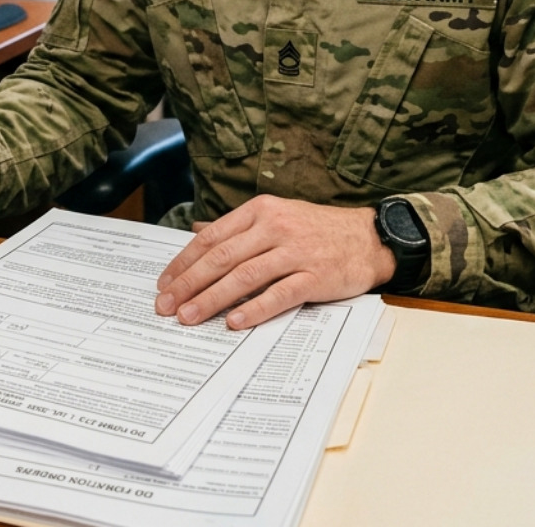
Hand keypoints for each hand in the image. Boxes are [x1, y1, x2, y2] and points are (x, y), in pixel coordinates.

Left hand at [154, 195, 395, 329]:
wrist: (370, 238)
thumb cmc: (319, 229)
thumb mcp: (277, 215)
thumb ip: (237, 226)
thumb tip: (197, 231)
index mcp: (261, 211)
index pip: (212, 238)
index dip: (184, 262)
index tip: (165, 283)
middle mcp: (276, 228)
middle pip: (222, 258)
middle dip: (189, 284)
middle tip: (166, 306)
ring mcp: (296, 252)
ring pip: (244, 277)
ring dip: (212, 299)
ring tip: (190, 318)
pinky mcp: (315, 277)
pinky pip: (279, 295)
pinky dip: (254, 309)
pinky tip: (234, 322)